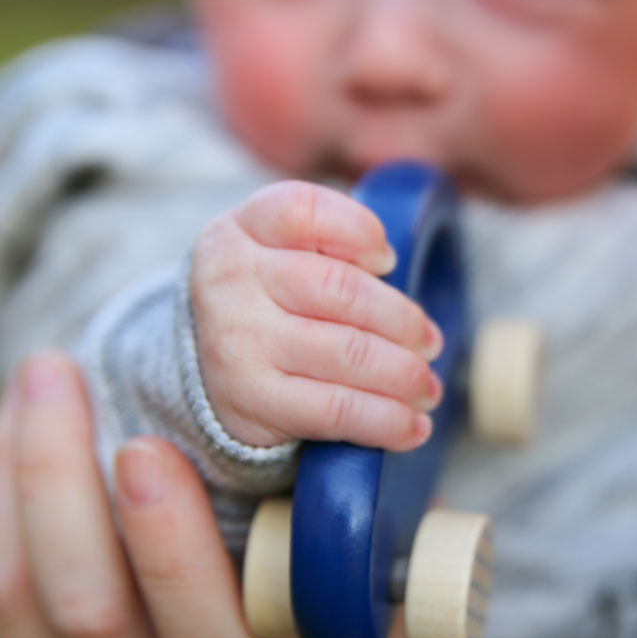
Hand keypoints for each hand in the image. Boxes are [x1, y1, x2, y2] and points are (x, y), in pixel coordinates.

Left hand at [0, 352, 436, 637]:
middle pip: (93, 615)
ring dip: (16, 495)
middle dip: (59, 484)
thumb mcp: (399, 636)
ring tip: (32, 393)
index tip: (146, 451)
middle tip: (57, 377)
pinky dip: (0, 530)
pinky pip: (10, 624)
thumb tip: (370, 447)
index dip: (168, 549)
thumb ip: (387, 554)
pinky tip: (7, 455)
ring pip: (30, 620)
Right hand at [191, 180, 443, 451]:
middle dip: (403, 319)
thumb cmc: (270, 301)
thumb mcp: (281, 255)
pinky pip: (336, 410)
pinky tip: (411, 426)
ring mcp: (237, 342)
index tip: (389, 260)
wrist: (205, 371)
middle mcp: (232, 279)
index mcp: (241, 230)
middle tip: (430, 342)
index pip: (303, 211)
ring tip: (427, 386)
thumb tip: (391, 275)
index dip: (359, 230)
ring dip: (405, 375)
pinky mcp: (251, 401)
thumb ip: (331, 249)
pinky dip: (386, 421)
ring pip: (348, 352)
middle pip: (340, 288)